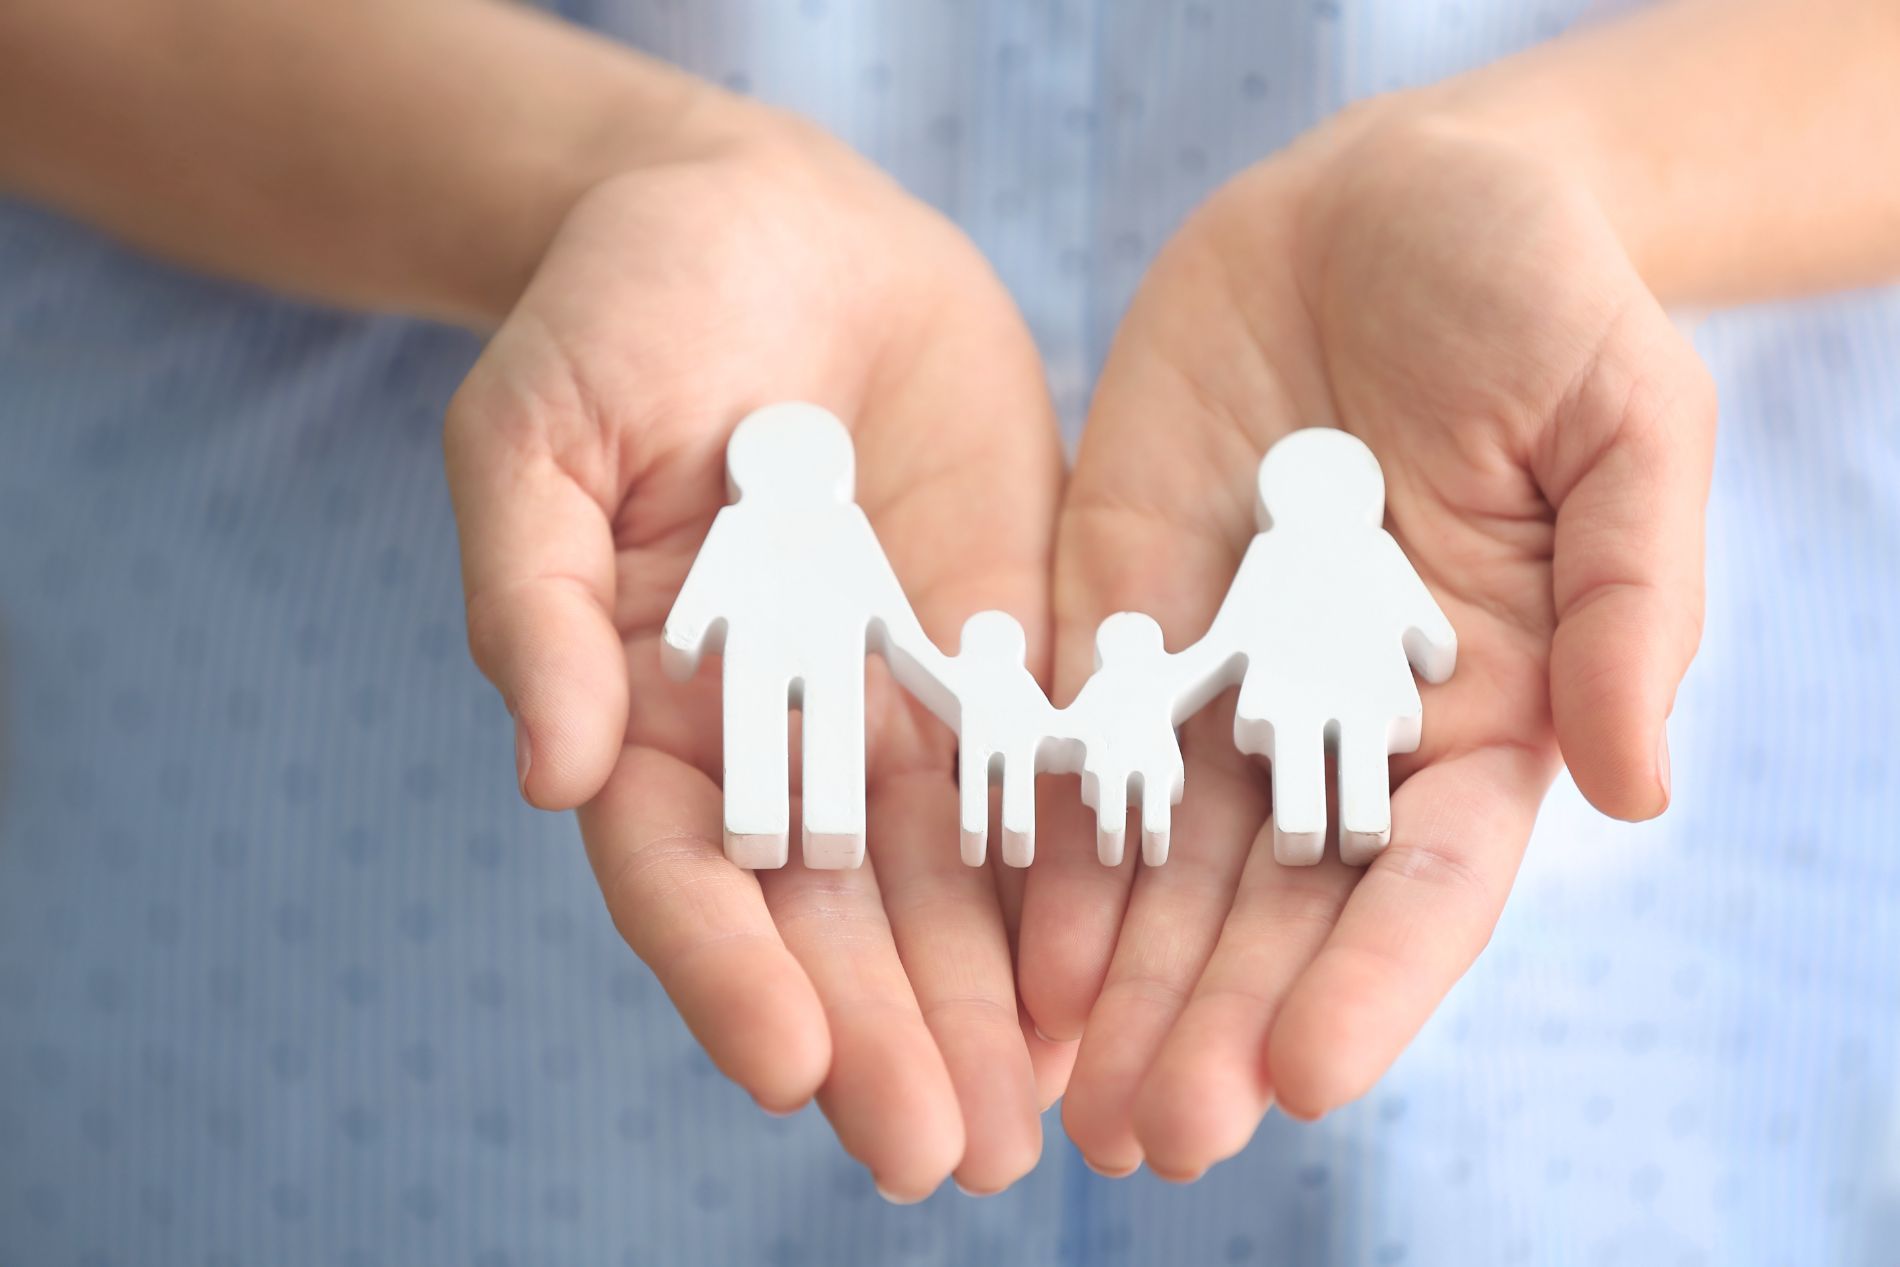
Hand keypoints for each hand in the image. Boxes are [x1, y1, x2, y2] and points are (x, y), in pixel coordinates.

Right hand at [443, 94, 1069, 1197]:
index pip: (683, 871)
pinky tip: (1110, 986)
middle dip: (886, 1036)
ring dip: (986, 1010)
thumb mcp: (539, 432)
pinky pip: (1045, 787)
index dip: (730, 970)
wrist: (772, 226)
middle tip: (947, 1155)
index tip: (792, 1066)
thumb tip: (543, 766)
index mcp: (650, 708)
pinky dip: (1072, 891)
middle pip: (829, 916)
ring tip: (1036, 1125)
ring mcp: (895, 706)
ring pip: (945, 887)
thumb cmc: (623, 311)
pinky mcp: (1000, 655)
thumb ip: (535, 598)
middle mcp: (776, 738)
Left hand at [1017, 101, 1715, 1175]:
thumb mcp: (1626, 418)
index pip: (1425, 878)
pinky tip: (1002, 940)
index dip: (1371, 980)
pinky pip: (1073, 746)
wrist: (1386, 203)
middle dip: (1214, 1019)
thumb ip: (1632, 597)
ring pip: (1164, 860)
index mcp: (1482, 708)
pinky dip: (1042, 847)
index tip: (1305, 1076)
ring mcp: (1220, 678)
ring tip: (1067, 1094)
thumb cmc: (1539, 296)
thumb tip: (1638, 788)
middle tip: (1150, 1135)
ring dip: (1118, 979)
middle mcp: (1340, 724)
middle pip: (1275, 905)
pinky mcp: (1117, 615)